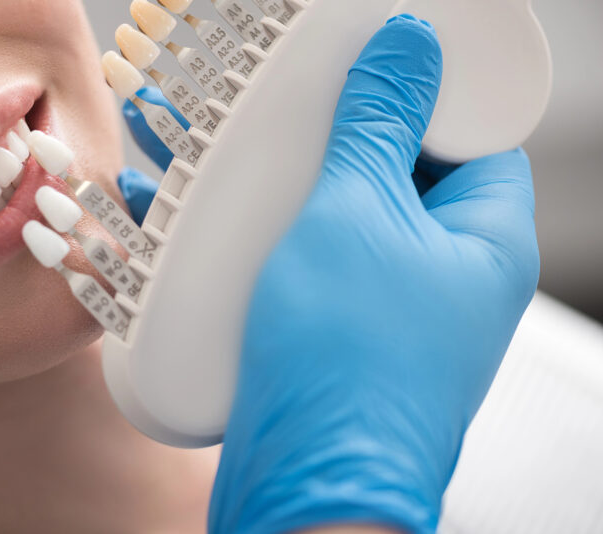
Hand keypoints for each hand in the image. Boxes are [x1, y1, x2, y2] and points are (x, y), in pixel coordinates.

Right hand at [119, 15, 538, 532]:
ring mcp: (391, 308)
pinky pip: (309, 265)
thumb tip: (407, 54)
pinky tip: (209, 221)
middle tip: (292, 114)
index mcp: (484, 239)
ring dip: (288, 188)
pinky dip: (268, 239)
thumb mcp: (358, 215)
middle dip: (338, 140)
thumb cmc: (348, 366)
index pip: (475, 137)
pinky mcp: (339, 335)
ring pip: (344, 222)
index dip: (426, 96)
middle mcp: (446, 276)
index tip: (369, 74)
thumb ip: (380, 128)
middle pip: (400, 177)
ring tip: (231, 157)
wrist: (304, 484)